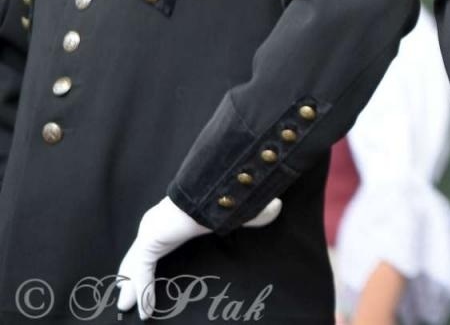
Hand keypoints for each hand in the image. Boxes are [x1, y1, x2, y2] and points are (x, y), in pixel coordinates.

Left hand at [116, 196, 281, 318]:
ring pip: (135, 266)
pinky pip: (142, 272)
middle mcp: (157, 223)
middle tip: (127, 297)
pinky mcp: (151, 241)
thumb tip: (276, 208)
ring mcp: (151, 231)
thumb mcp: (238, 211)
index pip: (154, 242)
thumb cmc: (226, 193)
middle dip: (130, 277)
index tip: (144, 276)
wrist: (217, 186)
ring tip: (127, 307)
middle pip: (137, 256)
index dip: (146, 260)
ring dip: (132, 287)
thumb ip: (252, 215)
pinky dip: (142, 291)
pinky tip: (142, 310)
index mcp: (173, 217)